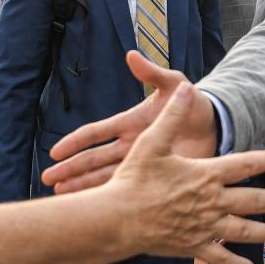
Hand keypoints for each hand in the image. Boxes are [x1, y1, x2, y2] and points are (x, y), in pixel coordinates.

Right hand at [43, 51, 217, 192]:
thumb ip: (153, 73)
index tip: (55, 152)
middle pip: (94, 158)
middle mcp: (131, 144)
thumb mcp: (174, 85)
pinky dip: (112, 196)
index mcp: (130, 123)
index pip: (96, 132)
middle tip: (49, 180)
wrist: (215, 125)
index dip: (75, 141)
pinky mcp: (156, 176)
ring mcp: (142, 162)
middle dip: (71, 169)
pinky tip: (95, 209)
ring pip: (106, 176)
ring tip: (62, 197)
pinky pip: (129, 188)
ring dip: (84, 186)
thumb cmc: (192, 103)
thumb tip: (132, 54)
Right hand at [95, 83, 264, 263]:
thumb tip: (186, 88)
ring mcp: (204, 227)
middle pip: (253, 201)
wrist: (117, 219)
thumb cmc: (133, 180)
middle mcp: (212, 202)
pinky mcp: (193, 247)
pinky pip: (219, 257)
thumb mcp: (152, 142)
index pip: (245, 165)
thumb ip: (172, 116)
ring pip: (243, 231)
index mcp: (206, 175)